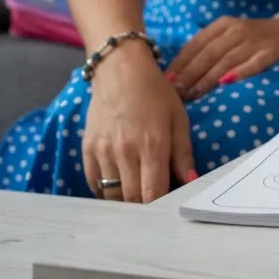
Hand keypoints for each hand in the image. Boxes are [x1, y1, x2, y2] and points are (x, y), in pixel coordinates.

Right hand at [82, 46, 195, 202]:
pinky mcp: (88, 149)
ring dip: (125, 199)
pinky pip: (94, 183)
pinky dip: (106, 190)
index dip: (160, 206)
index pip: (153, 193)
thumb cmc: (155, 94)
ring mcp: (104, 151)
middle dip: (143, 205)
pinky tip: (118, 183)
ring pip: (112, 195)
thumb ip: (184, 153)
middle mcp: (126, 152)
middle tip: (151, 200)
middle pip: (132, 199)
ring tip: (135, 191)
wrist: (121, 72)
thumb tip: (191, 181)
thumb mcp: (178, 119)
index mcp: (153, 146)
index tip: (166, 206)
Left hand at [165, 16, 278, 99]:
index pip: (196, 44)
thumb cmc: (252, 38)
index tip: (167, 81)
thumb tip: (177, 76)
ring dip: (208, 78)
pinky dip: (240, 72)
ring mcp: (254, 41)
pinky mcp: (271, 52)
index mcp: (222, 25)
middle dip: (190, 74)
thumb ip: (207, 51)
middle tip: (177, 93)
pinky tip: (227, 83)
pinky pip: (254, 63)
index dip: (181, 63)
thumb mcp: (228, 37)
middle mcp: (236, 30)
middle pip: (208, 53)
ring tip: (194, 94)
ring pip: (227, 60)